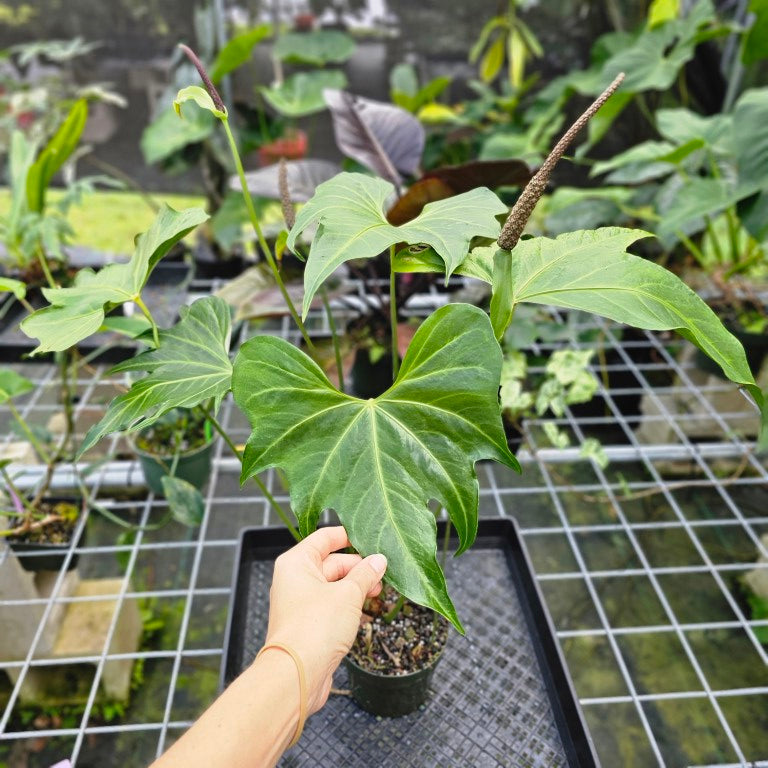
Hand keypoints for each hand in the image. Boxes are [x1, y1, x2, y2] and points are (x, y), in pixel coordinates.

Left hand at [261, 526, 386, 713]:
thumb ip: (365, 574)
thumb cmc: (314, 629)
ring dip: (357, 589)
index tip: (371, 539)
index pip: (324, 538)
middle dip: (358, 568)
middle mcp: (295, 580)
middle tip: (382, 574)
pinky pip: (332, 608)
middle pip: (332, 564)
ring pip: (334, 587)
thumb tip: (378, 561)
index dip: (349, 536)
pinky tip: (368, 614)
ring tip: (379, 594)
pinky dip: (350, 608)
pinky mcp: (308, 625)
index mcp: (297, 562)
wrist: (296, 676)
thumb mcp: (348, 594)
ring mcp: (301, 604)